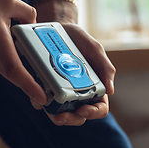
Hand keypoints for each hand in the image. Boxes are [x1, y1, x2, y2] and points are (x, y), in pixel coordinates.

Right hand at [0, 0, 46, 106]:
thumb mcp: (7, 0)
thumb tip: (35, 24)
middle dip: (33, 84)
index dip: (29, 86)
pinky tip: (24, 54)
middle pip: (15, 74)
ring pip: (9, 69)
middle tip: (50, 90)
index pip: (14, 69)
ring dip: (25, 72)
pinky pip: (2, 63)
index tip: (41, 98)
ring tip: (42, 70)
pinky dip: (15, 62)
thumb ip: (27, 13)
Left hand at [33, 0, 115, 125]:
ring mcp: (61, 92)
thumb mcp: (95, 50)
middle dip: (71, 119)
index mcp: (95, 87)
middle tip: (63, 116)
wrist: (58, 28)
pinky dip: (40, 101)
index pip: (99, 107)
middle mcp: (78, 93)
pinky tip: (37, 95)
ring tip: (49, 110)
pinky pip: (42, 100)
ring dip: (55, 116)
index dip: (94, 113)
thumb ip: (105, 67)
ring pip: (60, 113)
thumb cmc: (80, 40)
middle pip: (78, 116)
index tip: (84, 109)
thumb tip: (111, 91)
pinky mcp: (45, 87)